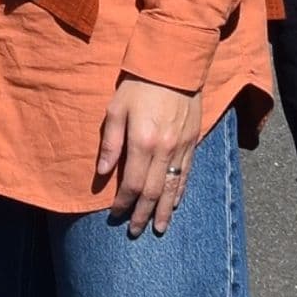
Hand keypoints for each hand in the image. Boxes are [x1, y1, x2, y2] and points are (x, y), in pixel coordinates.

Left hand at [93, 73, 204, 235]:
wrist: (174, 64)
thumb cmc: (139, 84)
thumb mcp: (116, 108)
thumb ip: (110, 142)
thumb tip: (103, 173)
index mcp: (143, 142)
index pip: (133, 184)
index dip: (123, 203)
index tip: (114, 215)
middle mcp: (165, 150)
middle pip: (154, 192)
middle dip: (143, 214)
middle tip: (135, 231)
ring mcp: (182, 147)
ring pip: (174, 188)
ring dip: (166, 211)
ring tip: (159, 229)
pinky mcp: (193, 142)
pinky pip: (187, 174)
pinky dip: (181, 192)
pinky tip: (176, 203)